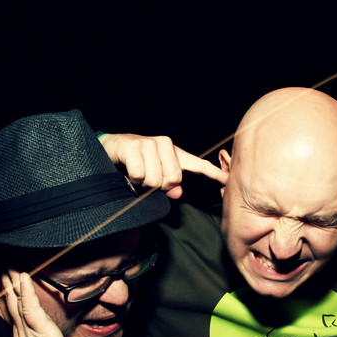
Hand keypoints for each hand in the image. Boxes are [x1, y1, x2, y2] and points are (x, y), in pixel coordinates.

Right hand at [2, 271, 75, 336]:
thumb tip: (46, 331)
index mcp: (24, 334)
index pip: (16, 307)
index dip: (12, 291)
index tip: (7, 275)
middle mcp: (23, 330)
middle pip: (12, 301)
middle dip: (7, 282)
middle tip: (1, 263)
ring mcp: (30, 330)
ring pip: (18, 301)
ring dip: (14, 281)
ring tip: (8, 265)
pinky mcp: (40, 331)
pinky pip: (31, 308)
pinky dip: (27, 292)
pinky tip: (24, 277)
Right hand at [100, 133, 227, 198]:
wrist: (110, 149)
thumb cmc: (136, 163)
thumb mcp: (156, 176)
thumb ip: (170, 186)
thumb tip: (178, 193)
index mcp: (175, 153)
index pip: (198, 165)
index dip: (213, 174)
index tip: (226, 180)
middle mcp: (165, 144)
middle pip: (173, 179)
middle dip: (159, 187)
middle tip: (147, 179)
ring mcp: (150, 143)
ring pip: (156, 180)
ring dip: (143, 184)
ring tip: (137, 173)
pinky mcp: (134, 146)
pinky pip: (139, 176)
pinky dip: (132, 179)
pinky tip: (128, 169)